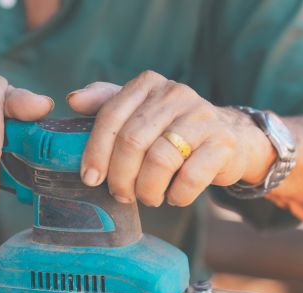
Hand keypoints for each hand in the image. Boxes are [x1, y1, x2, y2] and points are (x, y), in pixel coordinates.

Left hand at [67, 71, 274, 206]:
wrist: (230, 139)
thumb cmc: (172, 130)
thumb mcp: (139, 112)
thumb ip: (106, 103)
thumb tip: (73, 101)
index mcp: (149, 84)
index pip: (111, 117)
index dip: (96, 152)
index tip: (90, 178)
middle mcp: (176, 94)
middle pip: (132, 141)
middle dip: (120, 177)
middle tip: (121, 195)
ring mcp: (202, 117)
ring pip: (160, 161)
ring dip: (147, 190)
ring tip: (148, 197)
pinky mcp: (223, 143)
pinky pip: (190, 178)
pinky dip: (177, 195)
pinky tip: (174, 196)